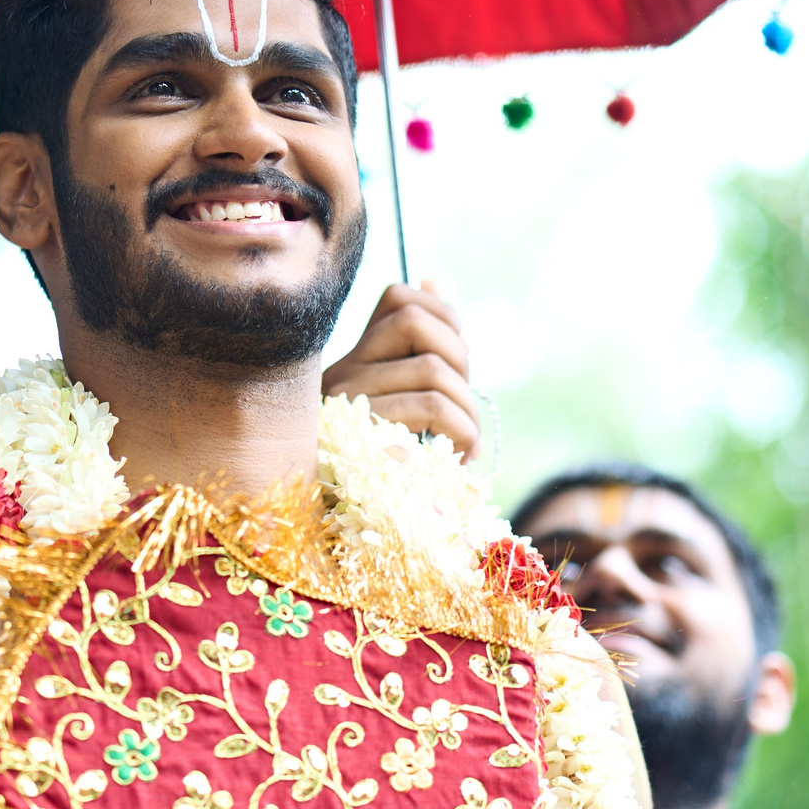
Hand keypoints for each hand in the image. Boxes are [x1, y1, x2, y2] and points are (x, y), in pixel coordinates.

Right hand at [322, 283, 480, 460]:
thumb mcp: (407, 403)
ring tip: (467, 439)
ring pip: (430, 368)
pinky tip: (460, 453)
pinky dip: (462, 429)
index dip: (443, 313)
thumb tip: (432, 278)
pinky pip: (430, 407)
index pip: (398, 298)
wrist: (341, 530)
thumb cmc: (385, 470)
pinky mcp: (362, 438)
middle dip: (460, 357)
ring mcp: (347, 403)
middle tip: (465, 404)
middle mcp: (342, 373)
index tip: (460, 357)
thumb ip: (423, 349)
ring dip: (467, 406)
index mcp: (354, 360)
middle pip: (415, 322)